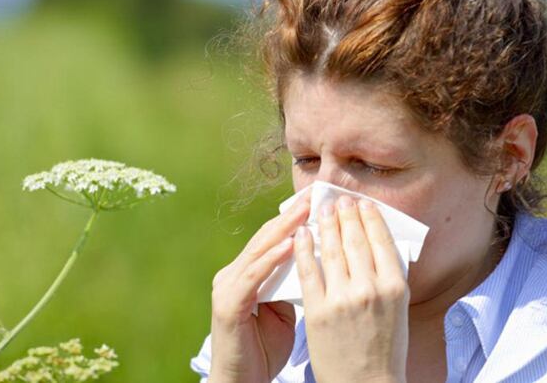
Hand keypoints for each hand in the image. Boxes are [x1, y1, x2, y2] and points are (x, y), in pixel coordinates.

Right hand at [208, 190, 310, 382]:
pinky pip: (253, 277)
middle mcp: (233, 274)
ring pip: (258, 251)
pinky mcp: (228, 305)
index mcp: (246, 274)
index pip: (273, 240)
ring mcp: (227, 288)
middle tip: (314, 196)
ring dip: (284, 230)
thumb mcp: (283, 310)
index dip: (295, 221)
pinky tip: (290, 245)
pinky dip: (271, 260)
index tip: (319, 203)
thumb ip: (292, 284)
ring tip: (306, 212)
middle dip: (291, 217)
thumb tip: (319, 262)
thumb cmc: (264, 350)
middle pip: (265, 238)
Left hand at [294, 195, 408, 382]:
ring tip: (320, 210)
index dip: (369, 217)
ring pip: (332, 250)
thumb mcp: (398, 308)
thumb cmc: (385, 347)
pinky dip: (304, 248)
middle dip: (345, 215)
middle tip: (338, 199)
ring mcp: (343, 299)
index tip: (361, 203)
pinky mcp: (318, 310)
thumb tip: (379, 243)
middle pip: (355, 240)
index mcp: (395, 287)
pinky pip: (309, 270)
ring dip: (325, 224)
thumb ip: (389, 276)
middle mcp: (371, 289)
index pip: (381, 240)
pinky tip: (300, 234)